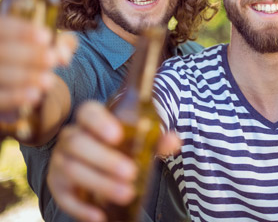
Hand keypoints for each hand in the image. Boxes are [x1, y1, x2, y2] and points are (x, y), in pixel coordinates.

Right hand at [0, 16, 75, 110]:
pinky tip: (35, 96)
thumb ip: (58, 45)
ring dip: (25, 77)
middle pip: (1, 52)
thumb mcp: (45, 48)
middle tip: (51, 60)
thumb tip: (65, 56)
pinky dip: (14, 98)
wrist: (17, 87)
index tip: (46, 37)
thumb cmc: (32, 61)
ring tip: (49, 82)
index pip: (3, 27)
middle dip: (29, 55)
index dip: (22, 31)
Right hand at [47, 101, 180, 221]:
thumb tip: (174, 140)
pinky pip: (64, 197)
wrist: (99, 162)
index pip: (87, 113)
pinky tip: (100, 215)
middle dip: (105, 159)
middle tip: (131, 172)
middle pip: (78, 143)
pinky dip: (81, 208)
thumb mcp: (139, 140)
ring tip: (127, 193)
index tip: (117, 135)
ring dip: (100, 183)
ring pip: (72, 169)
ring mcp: (60, 161)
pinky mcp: (57, 186)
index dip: (99, 122)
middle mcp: (70, 138)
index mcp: (89, 121)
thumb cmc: (121, 147)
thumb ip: (156, 139)